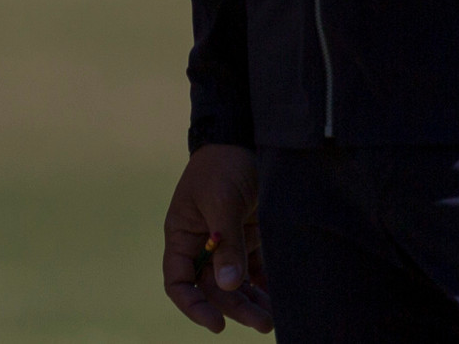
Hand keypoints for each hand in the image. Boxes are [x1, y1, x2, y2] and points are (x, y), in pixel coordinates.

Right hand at [163, 143, 270, 333]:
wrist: (246, 135)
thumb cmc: (223, 164)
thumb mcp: (221, 199)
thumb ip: (226, 242)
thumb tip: (229, 284)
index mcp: (183, 235)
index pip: (179, 282)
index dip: (194, 306)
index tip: (216, 323)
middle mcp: (203, 244)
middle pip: (214, 288)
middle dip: (236, 307)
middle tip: (264, 323)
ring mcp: (227, 242)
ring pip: (236, 284)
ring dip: (252, 302)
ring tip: (273, 319)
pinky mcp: (250, 237)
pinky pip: (254, 270)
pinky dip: (264, 286)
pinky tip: (279, 299)